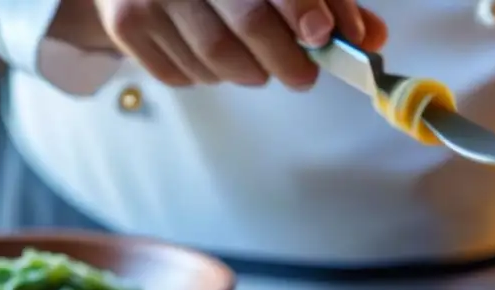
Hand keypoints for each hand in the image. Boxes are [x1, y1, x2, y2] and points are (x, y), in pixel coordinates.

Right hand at [88, 0, 386, 87]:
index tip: (322, 35)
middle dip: (287, 60)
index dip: (303, 8)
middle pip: (248, 22)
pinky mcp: (125, 23)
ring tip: (255, 62)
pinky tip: (211, 55)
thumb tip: (369, 38)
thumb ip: (326, 1)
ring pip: (217, 59)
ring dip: (250, 72)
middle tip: (304, 75)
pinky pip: (185, 75)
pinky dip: (210, 77)